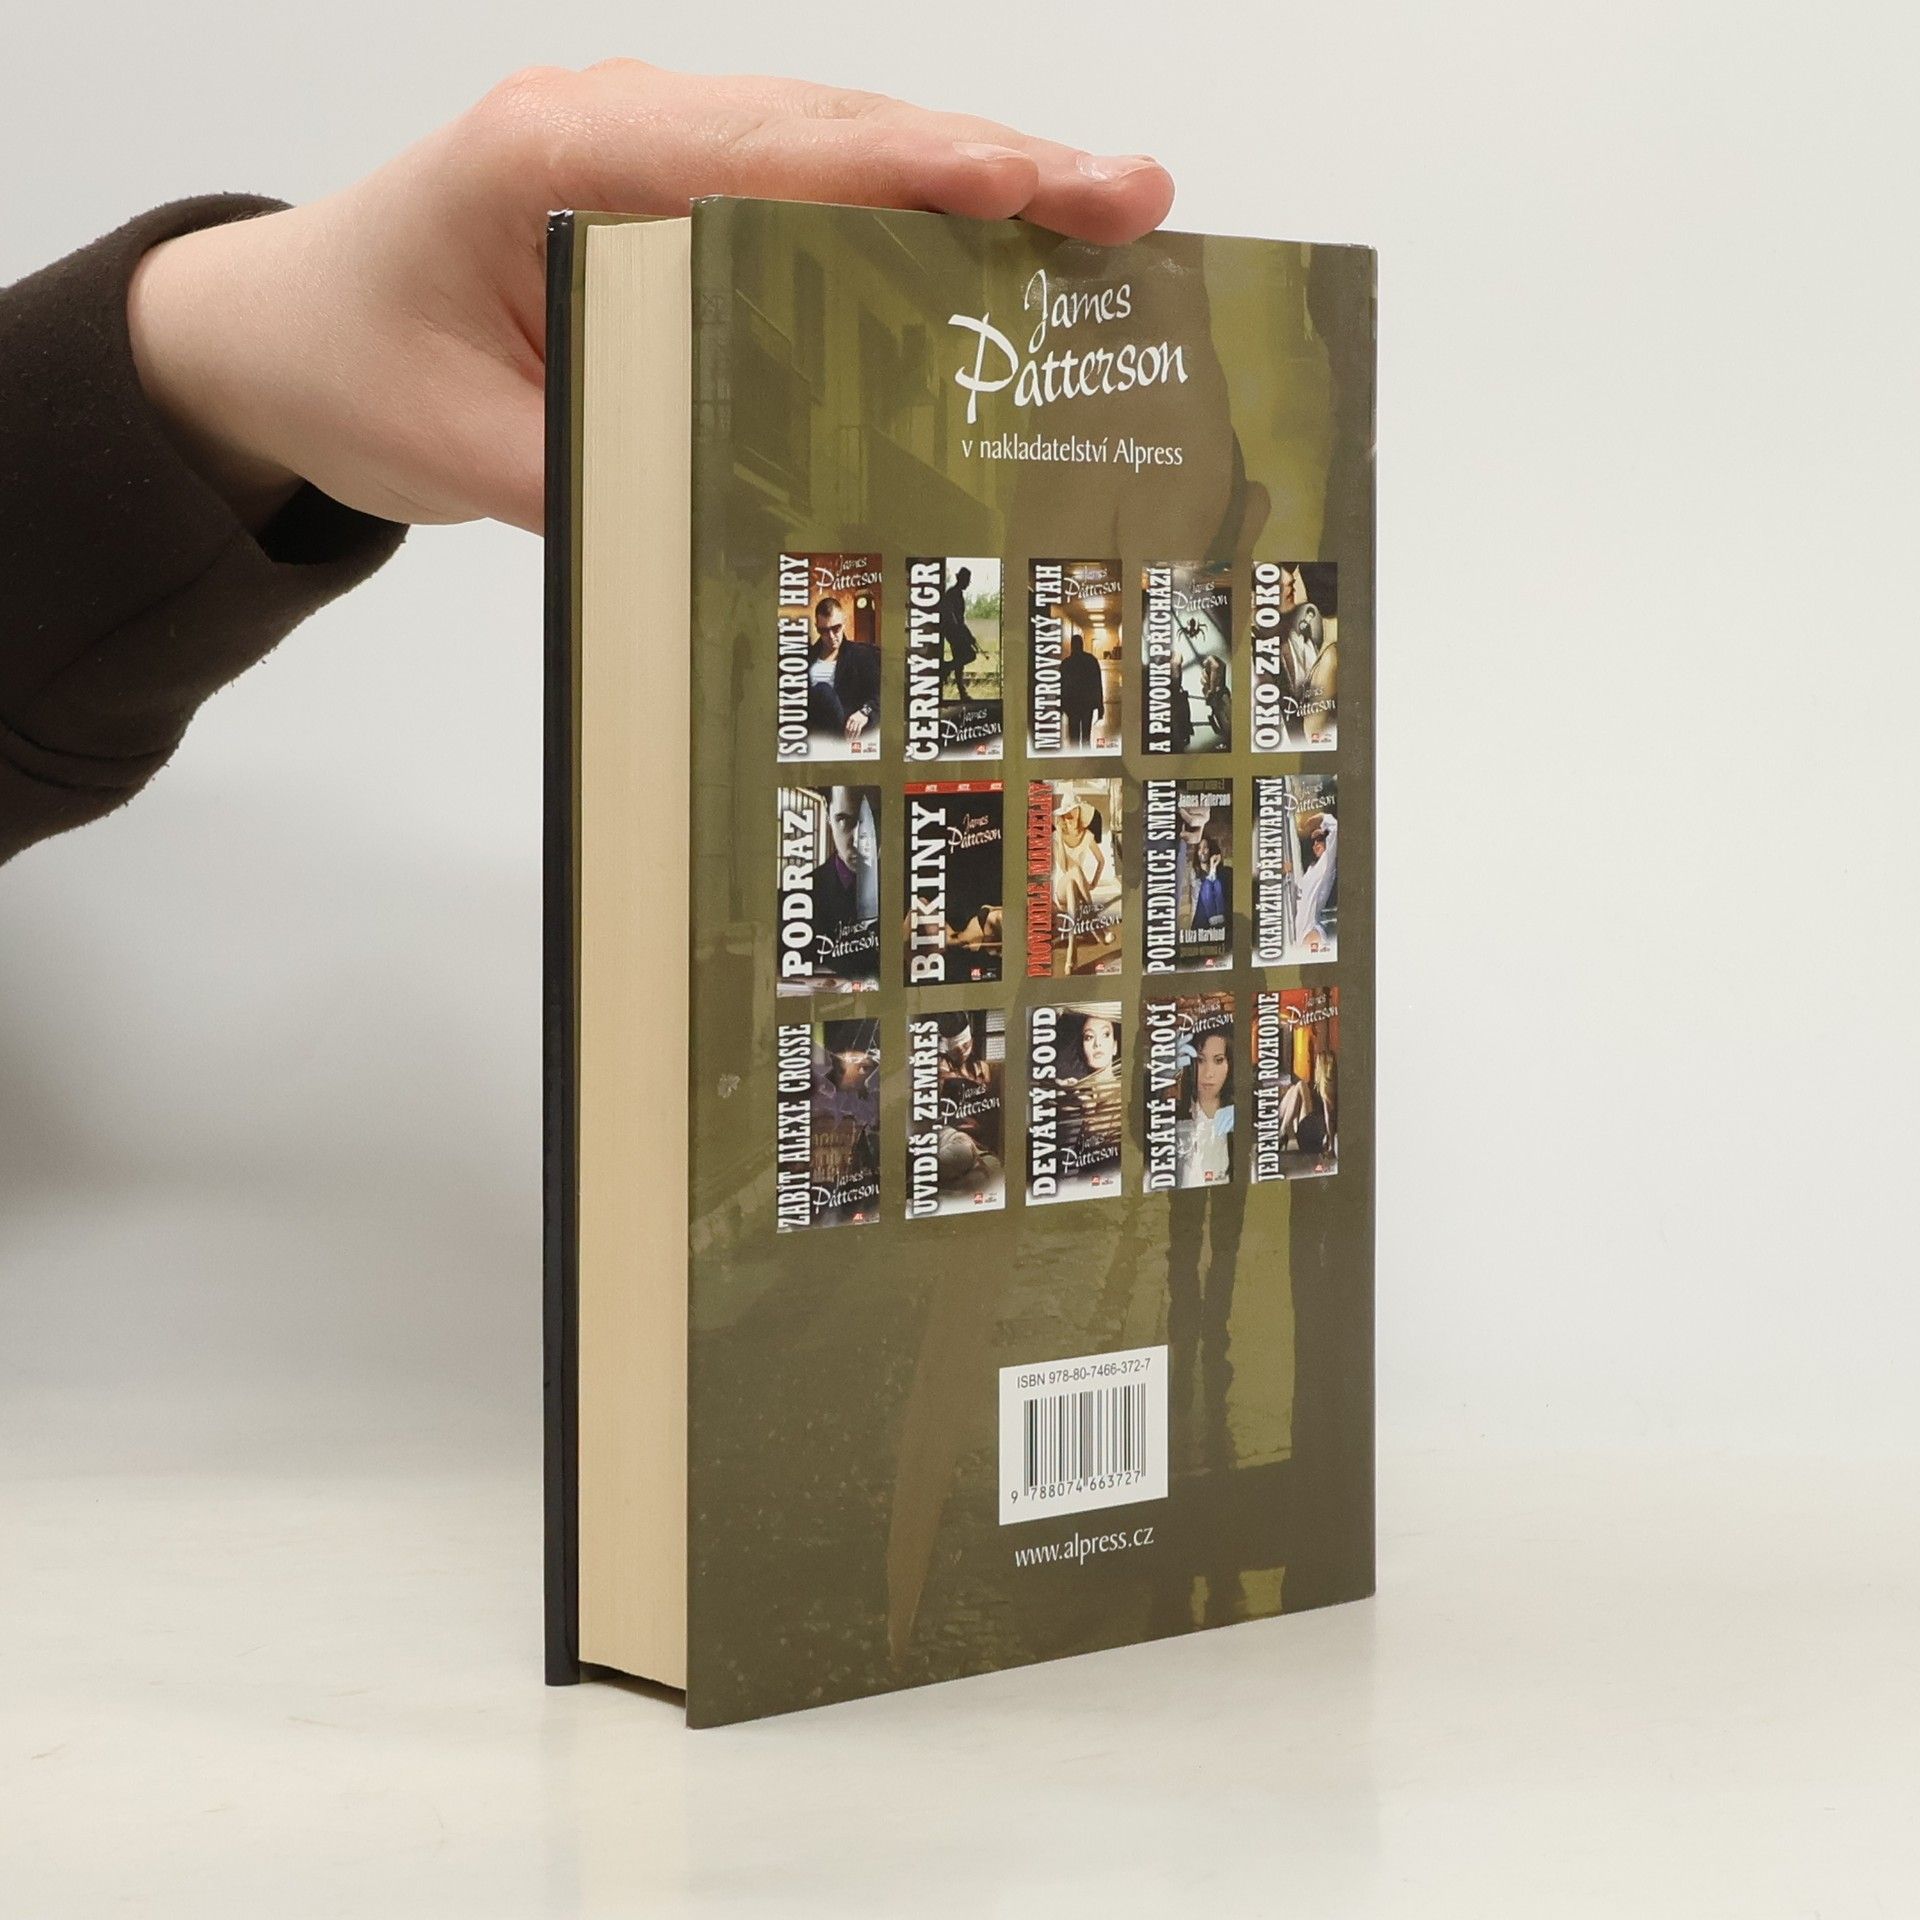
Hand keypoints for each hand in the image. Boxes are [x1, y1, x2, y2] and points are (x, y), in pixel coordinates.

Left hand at [125, 62, 1175, 532]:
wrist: (278, 337)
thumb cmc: (350, 367)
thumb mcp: (460, 451)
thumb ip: (604, 475)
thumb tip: (757, 516)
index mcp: (554, 157)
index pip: (765, 153)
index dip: (911, 173)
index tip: (1030, 188)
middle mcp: (617, 128)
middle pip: (833, 128)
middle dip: (992, 164)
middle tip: (1131, 198)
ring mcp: (649, 150)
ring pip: (837, 148)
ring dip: (972, 183)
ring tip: (1104, 215)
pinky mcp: (670, 195)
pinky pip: (808, 190)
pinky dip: (911, 215)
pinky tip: (1000, 248)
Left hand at [845, 710, 870, 740]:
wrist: (864, 712)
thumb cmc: (857, 715)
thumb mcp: (852, 717)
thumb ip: (850, 723)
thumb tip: (847, 730)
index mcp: (850, 719)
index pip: (847, 727)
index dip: (846, 733)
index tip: (846, 737)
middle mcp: (853, 721)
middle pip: (850, 730)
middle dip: (848, 736)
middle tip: (848, 740)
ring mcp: (857, 722)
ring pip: (854, 731)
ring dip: (852, 736)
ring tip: (851, 740)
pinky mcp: (861, 723)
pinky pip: (858, 730)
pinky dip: (857, 735)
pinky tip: (856, 738)